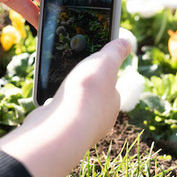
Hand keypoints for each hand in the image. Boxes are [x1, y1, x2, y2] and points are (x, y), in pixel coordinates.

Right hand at [0, 39, 131, 176]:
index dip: (101, 75)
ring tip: (59, 87)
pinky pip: (60, 118)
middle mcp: (100, 120)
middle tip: (72, 74)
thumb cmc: (86, 92)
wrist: (61, 125)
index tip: (90, 66)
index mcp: (113, 103)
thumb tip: (127, 43)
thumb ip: (115, 52)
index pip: (110, 87)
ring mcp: (80, 129)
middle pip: (93, 99)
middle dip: (83, 89)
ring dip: (69, 99)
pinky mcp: (61, 134)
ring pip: (76, 110)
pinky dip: (56, 111)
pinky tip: (50, 102)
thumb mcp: (105, 62)